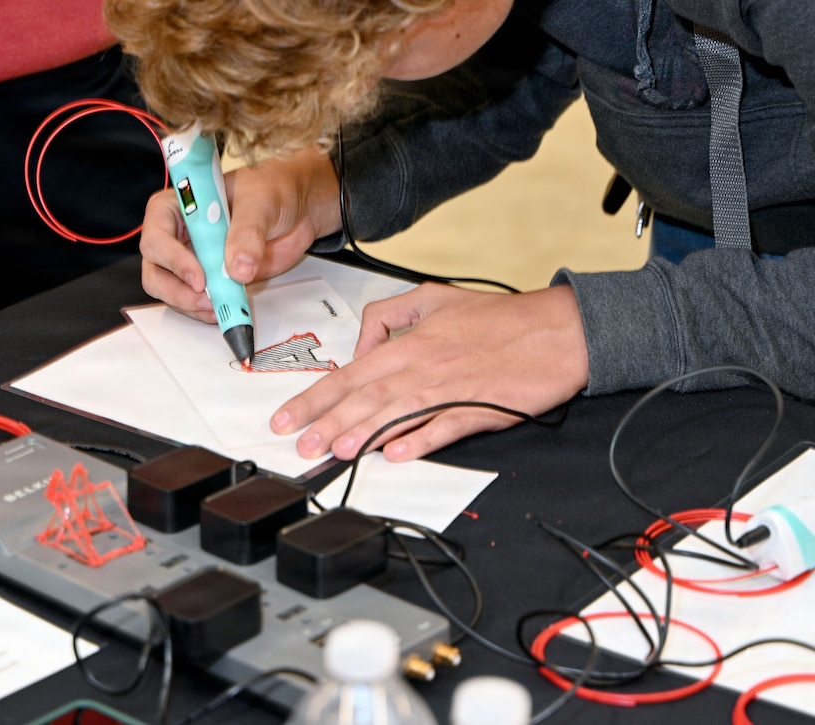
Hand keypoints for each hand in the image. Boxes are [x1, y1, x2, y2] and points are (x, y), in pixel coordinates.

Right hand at [140, 144, 341, 323]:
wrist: (298, 209)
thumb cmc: (272, 190)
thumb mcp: (260, 202)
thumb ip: (248, 233)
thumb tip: (237, 269)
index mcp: (181, 205)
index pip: (156, 233)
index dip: (171, 259)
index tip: (199, 278)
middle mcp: (180, 234)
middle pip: (156, 269)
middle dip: (177, 290)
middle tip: (206, 301)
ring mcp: (194, 259)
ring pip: (171, 290)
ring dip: (191, 305)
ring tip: (221, 309)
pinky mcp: (211, 280)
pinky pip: (196, 302)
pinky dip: (207, 312)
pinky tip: (227, 311)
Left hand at [270, 283, 590, 460]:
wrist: (560, 329)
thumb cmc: (501, 318)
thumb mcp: (434, 299)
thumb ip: (391, 318)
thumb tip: (363, 345)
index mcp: (410, 343)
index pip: (349, 374)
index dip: (315, 398)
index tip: (286, 417)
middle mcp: (423, 365)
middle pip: (365, 397)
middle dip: (327, 423)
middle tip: (299, 445)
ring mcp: (452, 387)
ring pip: (398, 412)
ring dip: (365, 433)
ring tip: (336, 450)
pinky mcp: (481, 406)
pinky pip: (445, 425)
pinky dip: (422, 439)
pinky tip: (399, 453)